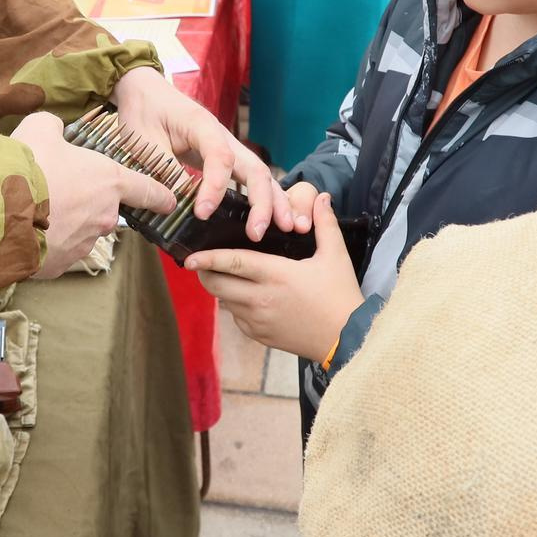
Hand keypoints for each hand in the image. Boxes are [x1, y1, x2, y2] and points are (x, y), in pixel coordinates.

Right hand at [11, 111, 178, 276]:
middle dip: (85, 203)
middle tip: (57, 191)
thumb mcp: (41, 128)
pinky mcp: (60, 265)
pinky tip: (24, 229)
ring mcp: (83, 244)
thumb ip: (55, 127)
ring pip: (78, 231)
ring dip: (63, 222)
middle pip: (103, 210)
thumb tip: (54, 130)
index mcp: (108, 182)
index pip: (147, 190)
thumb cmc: (27, 165)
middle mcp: (103, 216)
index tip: (168, 202)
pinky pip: (55, 251)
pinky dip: (44, 242)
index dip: (159, 196)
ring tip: (33, 210)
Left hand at [111, 66, 292, 235]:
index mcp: (202, 125)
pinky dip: (265, 198)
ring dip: (274, 201)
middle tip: (258, 233)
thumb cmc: (144, 113)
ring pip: (259, 174)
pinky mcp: (227, 158)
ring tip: (286, 228)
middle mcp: (223, 136)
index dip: (215, 188)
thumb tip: (176, 204)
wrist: (146, 92)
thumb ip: (163, 170)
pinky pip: (251, 178)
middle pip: (254, 167)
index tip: (203, 213)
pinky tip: (273, 219)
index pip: (220, 158)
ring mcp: (229, 147)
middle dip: (262, 201)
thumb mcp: (144, 143)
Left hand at [187, 192, 359, 360]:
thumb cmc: (340, 295)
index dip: (208, 258)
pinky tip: (246, 297)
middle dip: (205, 273)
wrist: (347, 339)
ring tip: (226, 276)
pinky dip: (235, 306)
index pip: (232, 262)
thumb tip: (321, 197)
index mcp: (275, 275)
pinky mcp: (260, 336)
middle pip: (217, 285)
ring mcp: (257, 320)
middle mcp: (260, 299)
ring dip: (221, 289)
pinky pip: (237, 318)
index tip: (189, 256)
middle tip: (201, 262)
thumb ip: (324, 224)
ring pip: (224, 302)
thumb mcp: (335, 256)